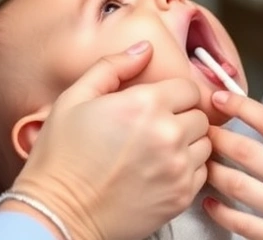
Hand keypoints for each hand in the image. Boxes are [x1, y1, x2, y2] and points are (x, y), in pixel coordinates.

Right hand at [5, 42, 211, 239]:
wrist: (58, 213)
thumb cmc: (61, 158)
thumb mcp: (75, 98)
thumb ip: (113, 66)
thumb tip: (144, 49)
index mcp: (145, 104)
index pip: (189, 88)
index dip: (173, 94)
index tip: (158, 104)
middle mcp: (168, 134)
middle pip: (199, 115)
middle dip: (182, 117)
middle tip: (154, 128)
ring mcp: (178, 168)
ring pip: (204, 144)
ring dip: (187, 143)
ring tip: (157, 150)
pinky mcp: (181, 196)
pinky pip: (201, 172)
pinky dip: (186, 169)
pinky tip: (160, 170)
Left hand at [204, 93, 262, 239]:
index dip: (243, 107)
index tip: (223, 97)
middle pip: (249, 152)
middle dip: (219, 136)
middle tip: (204, 127)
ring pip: (239, 187)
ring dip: (215, 170)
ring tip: (203, 159)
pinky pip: (244, 225)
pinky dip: (223, 213)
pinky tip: (213, 202)